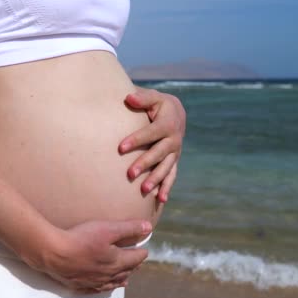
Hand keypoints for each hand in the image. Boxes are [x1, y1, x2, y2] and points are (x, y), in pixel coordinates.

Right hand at [35, 220, 151, 292]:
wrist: (54, 253)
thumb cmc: (81, 239)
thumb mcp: (108, 228)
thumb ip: (128, 228)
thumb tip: (148, 228)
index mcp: (117, 261)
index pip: (135, 258)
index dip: (141, 252)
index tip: (144, 249)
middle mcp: (108, 274)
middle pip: (126, 271)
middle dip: (133, 265)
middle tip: (138, 261)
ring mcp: (94, 281)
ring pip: (113, 282)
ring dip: (122, 278)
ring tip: (127, 278)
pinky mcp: (81, 284)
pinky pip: (97, 289)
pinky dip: (105, 286)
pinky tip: (105, 286)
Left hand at [119, 87, 185, 202]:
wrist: (176, 113)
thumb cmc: (158, 105)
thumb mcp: (153, 98)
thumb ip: (141, 98)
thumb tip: (129, 97)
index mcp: (167, 124)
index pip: (150, 133)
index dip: (136, 140)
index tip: (120, 148)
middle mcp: (174, 140)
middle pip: (158, 153)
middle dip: (144, 163)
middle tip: (129, 173)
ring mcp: (175, 152)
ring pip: (166, 167)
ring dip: (156, 179)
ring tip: (143, 190)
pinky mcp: (174, 161)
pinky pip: (172, 175)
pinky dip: (167, 187)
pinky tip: (160, 200)